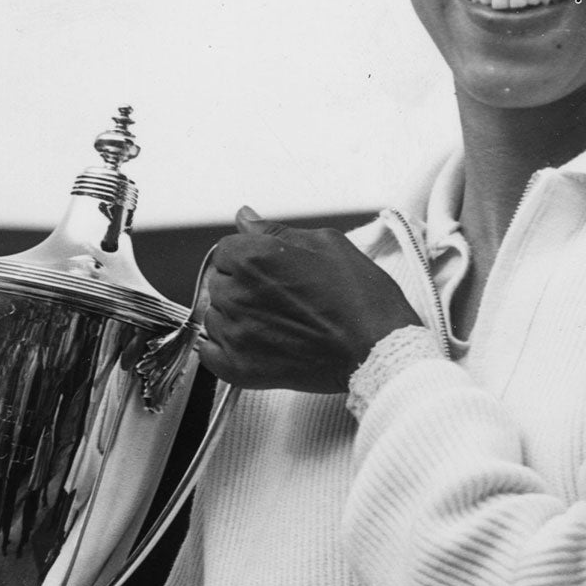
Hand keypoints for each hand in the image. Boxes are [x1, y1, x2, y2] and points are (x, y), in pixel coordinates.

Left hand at [196, 207, 420, 393]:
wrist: (377, 351)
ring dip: (234, 316)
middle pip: (219, 282)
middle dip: (241, 286)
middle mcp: (238, 294)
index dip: (248, 258)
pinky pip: (208, 353)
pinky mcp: (239, 367)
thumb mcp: (326, 245)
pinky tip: (251, 344)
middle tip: (277, 298)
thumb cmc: (361, 300)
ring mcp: (236, 333)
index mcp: (254, 258)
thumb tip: (246, 218)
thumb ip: (275, 231)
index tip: (267, 271)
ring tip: (272, 322)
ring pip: (214, 316)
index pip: (226, 250)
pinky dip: (222, 348)